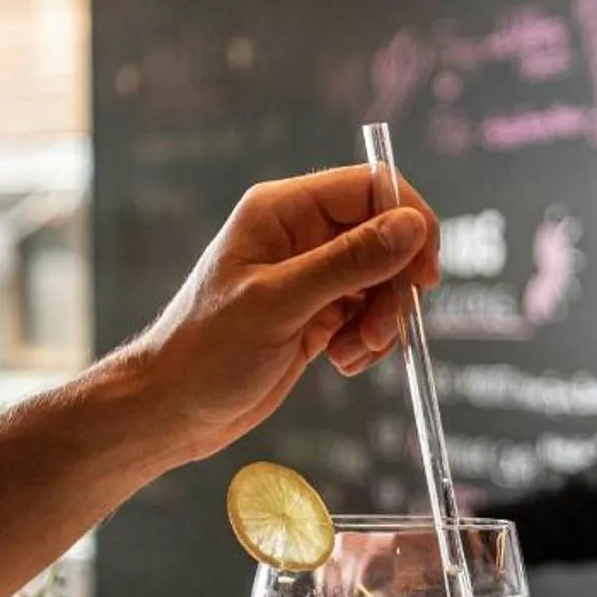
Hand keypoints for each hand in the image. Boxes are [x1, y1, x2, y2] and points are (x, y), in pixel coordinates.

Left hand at [122, 165, 439, 464]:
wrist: (173, 410)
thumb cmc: (206, 352)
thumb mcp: (280, 303)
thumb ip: (349, 262)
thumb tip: (412, 226)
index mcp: (283, 210)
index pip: (370, 187)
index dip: (408, 222)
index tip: (423, 274)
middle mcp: (301, 234)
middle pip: (386, 236)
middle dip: (394, 286)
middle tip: (382, 331)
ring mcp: (312, 274)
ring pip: (384, 279)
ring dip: (383, 320)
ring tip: (352, 353)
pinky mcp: (319, 312)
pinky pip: (370, 313)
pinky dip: (369, 340)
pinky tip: (341, 361)